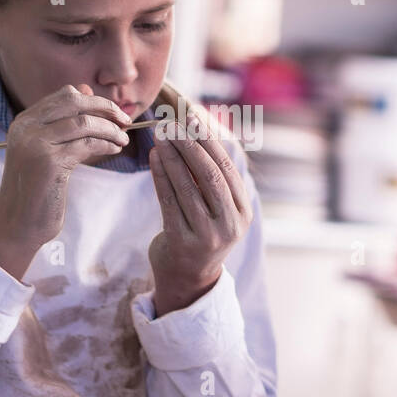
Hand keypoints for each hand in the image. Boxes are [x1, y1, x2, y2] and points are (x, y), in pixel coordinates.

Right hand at [0, 82, 130, 276]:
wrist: (17, 225)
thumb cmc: (36, 189)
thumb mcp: (45, 151)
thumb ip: (62, 123)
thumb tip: (85, 90)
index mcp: (24, 122)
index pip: (64, 96)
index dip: (93, 100)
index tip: (113, 112)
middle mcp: (27, 128)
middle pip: (74, 102)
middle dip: (105, 108)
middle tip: (125, 120)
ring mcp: (36, 143)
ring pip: (84, 123)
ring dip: (110, 129)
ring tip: (123, 140)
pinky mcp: (48, 162)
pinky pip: (87, 144)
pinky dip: (106, 144)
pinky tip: (115, 149)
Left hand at [147, 117, 251, 316]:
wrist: (188, 277)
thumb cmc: (200, 232)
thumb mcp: (216, 209)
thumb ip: (212, 179)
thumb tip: (196, 131)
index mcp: (242, 212)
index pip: (227, 169)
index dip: (208, 141)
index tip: (191, 119)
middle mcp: (230, 225)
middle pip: (209, 176)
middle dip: (189, 145)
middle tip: (172, 124)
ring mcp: (207, 236)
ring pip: (188, 187)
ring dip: (172, 156)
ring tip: (160, 135)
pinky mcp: (182, 242)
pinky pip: (169, 201)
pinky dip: (161, 175)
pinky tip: (154, 157)